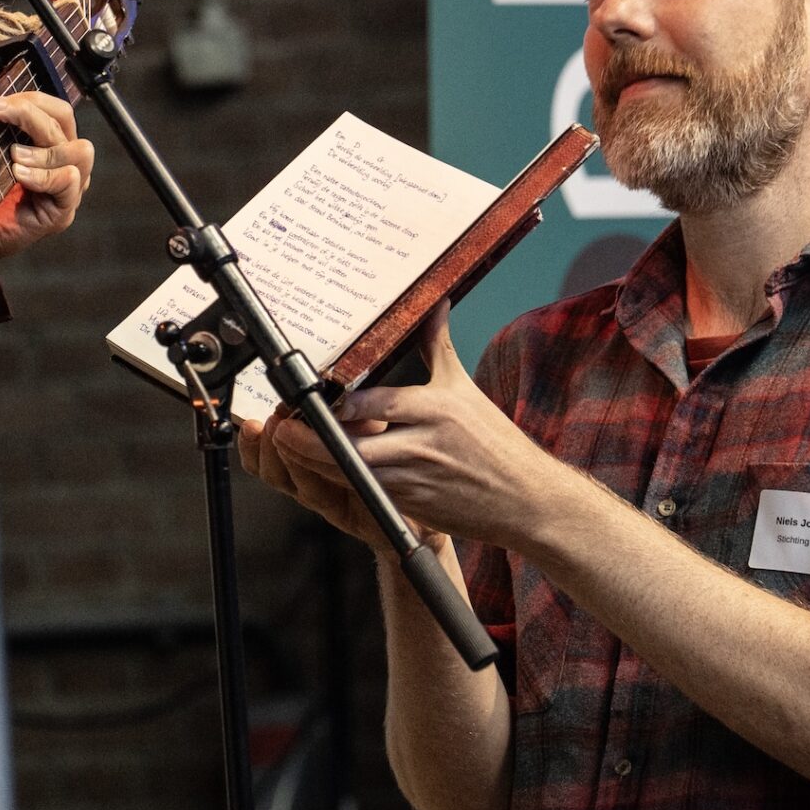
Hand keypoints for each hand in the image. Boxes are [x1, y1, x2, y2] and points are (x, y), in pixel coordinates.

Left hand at [0, 62, 93, 259]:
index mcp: (49, 141)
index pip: (55, 108)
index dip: (29, 99)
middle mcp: (65, 161)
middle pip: (66, 122)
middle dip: (31, 114)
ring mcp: (69, 187)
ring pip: (79, 152)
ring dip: (43, 149)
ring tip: (12, 155)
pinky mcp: (62, 212)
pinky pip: (69, 184)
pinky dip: (44, 176)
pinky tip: (19, 175)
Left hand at [247, 306, 553, 550]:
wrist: (526, 499)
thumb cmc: (494, 442)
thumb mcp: (464, 388)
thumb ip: (438, 346)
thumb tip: (435, 301)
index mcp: (436, 409)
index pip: (376, 403)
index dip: (338, 402)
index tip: (310, 393)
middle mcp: (424, 445)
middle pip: (356, 445)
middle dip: (314, 439)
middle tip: (283, 425)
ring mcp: (417, 481)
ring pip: (355, 474)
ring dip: (318, 463)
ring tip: (288, 446)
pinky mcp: (414, 507)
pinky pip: (369, 494)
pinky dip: (343, 482)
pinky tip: (320, 469)